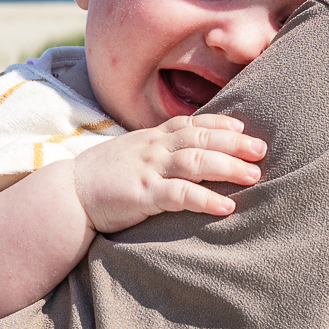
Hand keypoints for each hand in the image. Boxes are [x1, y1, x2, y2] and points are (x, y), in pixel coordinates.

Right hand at [71, 115, 265, 232]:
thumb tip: (186, 154)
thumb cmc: (103, 176)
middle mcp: (154, 147)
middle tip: (262, 150)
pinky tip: (226, 206)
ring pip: (196, 161)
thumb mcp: (132, 154)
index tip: (244, 127)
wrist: (66, 194)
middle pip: (202, 138)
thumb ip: (158, 150)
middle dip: (235, 143)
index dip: (220, 123)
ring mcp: (148, 168)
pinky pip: (180, 194)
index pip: (192, 123)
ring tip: (254, 176)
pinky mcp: (143, 194)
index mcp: (152, 137)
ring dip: (228, 167)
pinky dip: (206, 198)